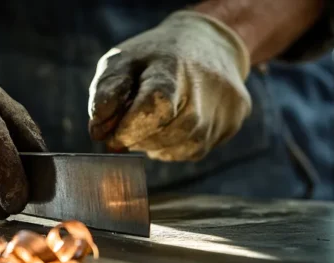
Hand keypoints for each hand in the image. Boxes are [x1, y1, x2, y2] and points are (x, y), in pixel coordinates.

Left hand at [88, 11, 251, 160]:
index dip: (130, 129)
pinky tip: (169, 129)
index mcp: (173, 66)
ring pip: (184, 147)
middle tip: (128, 132)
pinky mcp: (234, 120)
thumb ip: (106, 94)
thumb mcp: (122, 62)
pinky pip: (197, 150)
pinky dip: (175, 147)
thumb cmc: (156, 56)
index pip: (156, 107)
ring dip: (157, 146)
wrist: (208, 43)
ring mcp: (225, 105)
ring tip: (149, 128)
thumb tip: (99, 132)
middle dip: (142, 139)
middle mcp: (206, 87)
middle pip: (170, 132)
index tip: (115, 136)